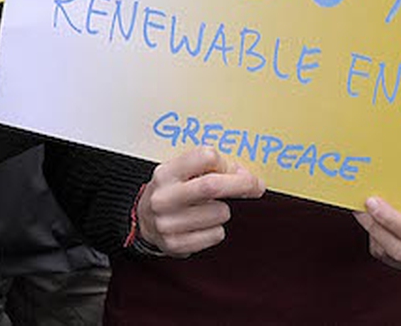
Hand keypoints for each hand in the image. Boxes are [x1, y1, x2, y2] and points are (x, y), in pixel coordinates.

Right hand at [135, 147, 263, 255]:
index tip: (233, 170)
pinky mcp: (176, 244)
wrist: (144, 221)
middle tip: (256, 185)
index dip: (225, 163)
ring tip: (208, 209)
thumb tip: (246, 178)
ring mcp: (168, 222)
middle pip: (212, 186)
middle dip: (241, 185)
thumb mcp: (182, 172)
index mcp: (166, 172)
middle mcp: (164, 197)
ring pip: (220, 213)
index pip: (205, 157)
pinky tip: (202, 225)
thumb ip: (211, 169)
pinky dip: (216, 229)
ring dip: (224, 210)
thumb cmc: (172, 192)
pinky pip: (216, 234)